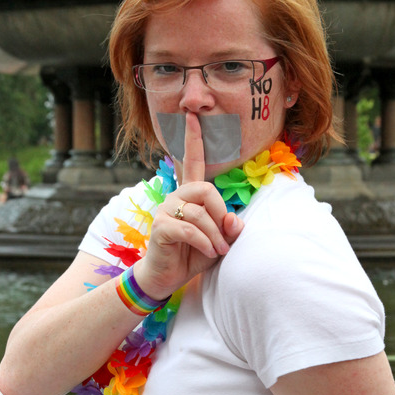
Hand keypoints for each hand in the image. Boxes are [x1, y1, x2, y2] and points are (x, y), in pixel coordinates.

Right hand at [134, 112, 243, 298]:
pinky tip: (210, 252)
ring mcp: (165, 210)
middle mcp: (175, 197)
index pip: (191, 162)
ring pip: (199, 212)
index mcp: (189, 195)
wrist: (166, 277)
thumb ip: (229, 229)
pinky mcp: (160, 226)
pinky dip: (205, 242)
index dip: (192, 140)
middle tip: (224, 237)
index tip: (192, 117)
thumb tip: (233, 219)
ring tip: (219, 250)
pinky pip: (189, 229)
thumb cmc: (193, 256)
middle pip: (205, 188)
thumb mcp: (219, 241)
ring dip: (215, 234)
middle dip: (220, 213)